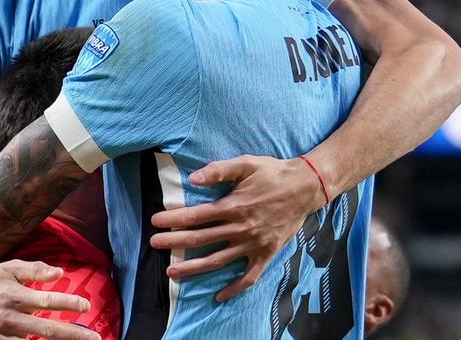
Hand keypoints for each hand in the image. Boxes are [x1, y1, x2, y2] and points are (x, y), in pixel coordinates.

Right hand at [0, 259, 99, 339]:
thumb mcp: (10, 268)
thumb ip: (35, 270)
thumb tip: (61, 273)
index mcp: (14, 295)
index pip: (47, 301)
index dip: (69, 304)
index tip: (86, 307)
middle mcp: (8, 317)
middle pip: (46, 330)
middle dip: (73, 335)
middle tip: (95, 339)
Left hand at [149, 154, 324, 301]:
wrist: (306, 188)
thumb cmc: (273, 173)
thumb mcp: (246, 163)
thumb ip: (219, 170)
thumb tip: (193, 178)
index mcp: (233, 206)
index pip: (195, 216)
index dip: (173, 219)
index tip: (155, 222)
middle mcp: (240, 228)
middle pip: (201, 240)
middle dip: (174, 242)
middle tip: (154, 244)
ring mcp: (253, 244)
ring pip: (218, 260)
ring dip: (193, 268)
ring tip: (172, 272)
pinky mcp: (266, 254)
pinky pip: (249, 276)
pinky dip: (234, 288)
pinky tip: (219, 296)